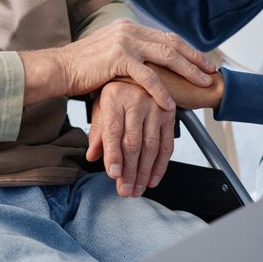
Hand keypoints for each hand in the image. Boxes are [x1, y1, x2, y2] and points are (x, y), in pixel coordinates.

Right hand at [20, 19, 215, 110]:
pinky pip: (148, 76)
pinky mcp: (118, 58)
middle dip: (195, 57)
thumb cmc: (82, 69)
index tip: (202, 60)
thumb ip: (129, 54)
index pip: (165, 36)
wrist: (58, 70)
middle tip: (212, 70)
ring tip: (202, 83)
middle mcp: (129, 30)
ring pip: (166, 56)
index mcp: (129, 27)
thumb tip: (147, 64)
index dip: (187, 49)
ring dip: (188, 71)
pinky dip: (161, 90)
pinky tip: (171, 103)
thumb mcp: (109, 54)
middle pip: (172, 43)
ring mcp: (125, 42)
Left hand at [87, 81, 174, 196]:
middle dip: (129, 171)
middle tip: (125, 191)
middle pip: (133, 142)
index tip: (113, 175)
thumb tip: (92, 157)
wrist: (138, 70)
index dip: (113, 154)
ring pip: (151, 146)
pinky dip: (161, 165)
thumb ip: (97, 132)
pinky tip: (153, 179)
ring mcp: (156, 106)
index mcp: (115, 98)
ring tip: (137, 190)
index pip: (113, 131)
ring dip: (144, 172)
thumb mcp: (101, 107)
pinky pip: (167, 144)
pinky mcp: (170, 114)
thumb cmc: (116, 92)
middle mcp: (137, 100)